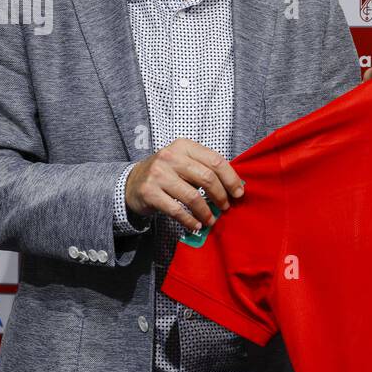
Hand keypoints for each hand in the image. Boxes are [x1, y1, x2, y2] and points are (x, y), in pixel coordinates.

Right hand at [124, 138, 244, 232]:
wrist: (132, 183)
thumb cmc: (166, 173)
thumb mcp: (184, 162)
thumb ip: (205, 168)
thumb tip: (234, 187)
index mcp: (184, 146)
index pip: (215, 161)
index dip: (231, 179)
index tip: (239, 193)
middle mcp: (170, 157)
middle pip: (207, 178)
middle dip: (221, 196)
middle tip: (225, 207)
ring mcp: (158, 174)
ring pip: (193, 196)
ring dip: (206, 212)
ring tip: (211, 220)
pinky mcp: (150, 192)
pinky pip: (176, 210)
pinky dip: (190, 220)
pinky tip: (196, 225)